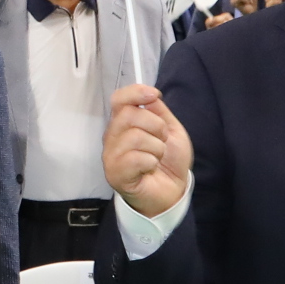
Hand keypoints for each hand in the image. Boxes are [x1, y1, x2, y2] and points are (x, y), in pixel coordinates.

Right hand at [105, 81, 190, 220]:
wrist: (173, 191)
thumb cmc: (169, 161)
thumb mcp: (171, 129)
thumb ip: (159, 111)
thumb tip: (149, 95)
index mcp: (124, 123)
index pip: (119, 99)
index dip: (135, 93)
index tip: (154, 95)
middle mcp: (113, 137)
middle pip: (128, 115)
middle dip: (155, 125)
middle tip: (163, 140)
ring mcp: (111, 156)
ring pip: (134, 137)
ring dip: (156, 147)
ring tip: (157, 156)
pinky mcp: (114, 174)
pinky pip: (135, 158)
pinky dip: (151, 162)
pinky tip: (150, 168)